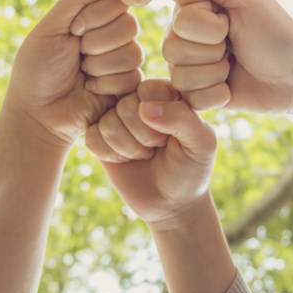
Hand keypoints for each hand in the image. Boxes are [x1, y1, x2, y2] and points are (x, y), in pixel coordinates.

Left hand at [4, 0, 142, 150]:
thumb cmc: (37, 69)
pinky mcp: (129, 85)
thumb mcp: (51, 27)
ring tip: (81, 73)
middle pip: (128, 24)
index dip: (95, 15)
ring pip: (132, 51)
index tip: (73, 29)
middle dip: (95, 43)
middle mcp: (112, 33)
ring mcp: (122, 59)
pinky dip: (104, 83)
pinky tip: (90, 88)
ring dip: (99, 65)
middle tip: (75, 54)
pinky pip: (132, 76)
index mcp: (94, 14)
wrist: (37, 115)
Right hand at [86, 79, 216, 229]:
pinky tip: (124, 160)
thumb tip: (145, 108)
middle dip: (143, 137)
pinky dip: (109, 155)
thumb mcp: (201, 144)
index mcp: (165, 93)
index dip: (159, 117)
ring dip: (128, 148)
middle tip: (156, 148)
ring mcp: (115, 118)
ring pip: (106, 123)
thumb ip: (183, 119)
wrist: (171, 203)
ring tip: (143, 155)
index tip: (172, 135)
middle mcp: (137, 100)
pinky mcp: (98, 137)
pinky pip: (91, 138)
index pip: (148, 89)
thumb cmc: (191, 169)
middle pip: (125, 106)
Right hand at [165, 0, 292, 112]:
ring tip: (233, 63)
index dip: (212, 26)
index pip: (181, 20)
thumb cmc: (275, 32)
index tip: (232, 21)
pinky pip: (190, 99)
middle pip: (173, 49)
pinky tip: (230, 84)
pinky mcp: (192, 93)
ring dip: (216, 73)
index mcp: (192, 7)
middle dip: (214, 50)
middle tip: (234, 45)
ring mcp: (185, 64)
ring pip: (181, 76)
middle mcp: (181, 34)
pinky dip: (217, 94)